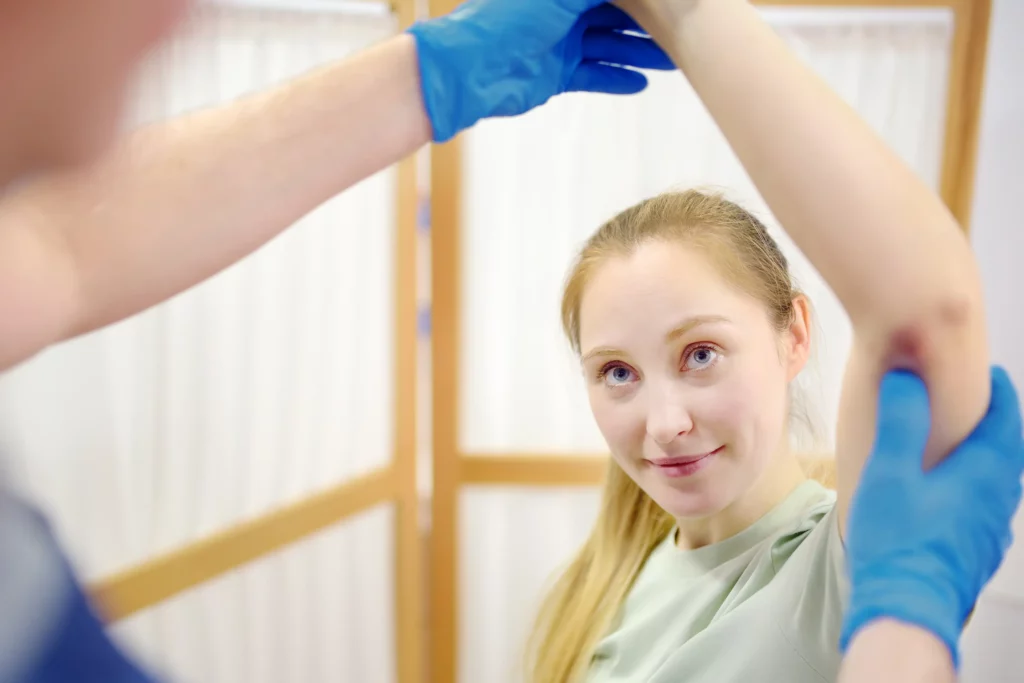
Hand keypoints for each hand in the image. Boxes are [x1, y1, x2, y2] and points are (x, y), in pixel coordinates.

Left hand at [407, 0, 674, 141]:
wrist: (470, 70)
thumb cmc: (506, 18)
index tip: (676, 2)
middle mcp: (562, 10)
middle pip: (616, 14)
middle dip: (650, 22)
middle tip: (685, 30)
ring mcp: (560, 43)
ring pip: (610, 46)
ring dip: (641, 52)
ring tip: (675, 60)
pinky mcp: (556, 75)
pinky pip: (594, 75)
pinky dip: (616, 79)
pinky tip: (642, 83)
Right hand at [840, 367, 1023, 667]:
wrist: (906, 609)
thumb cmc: (898, 539)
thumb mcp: (890, 470)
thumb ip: (901, 420)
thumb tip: (907, 376)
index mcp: (985, 474)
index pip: (1008, 421)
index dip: (1001, 393)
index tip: (988, 373)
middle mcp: (998, 502)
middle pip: (1008, 454)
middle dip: (993, 427)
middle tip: (969, 409)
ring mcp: (990, 533)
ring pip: (997, 486)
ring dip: (983, 462)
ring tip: (954, 452)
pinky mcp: (976, 556)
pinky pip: (983, 512)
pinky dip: (972, 493)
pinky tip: (943, 501)